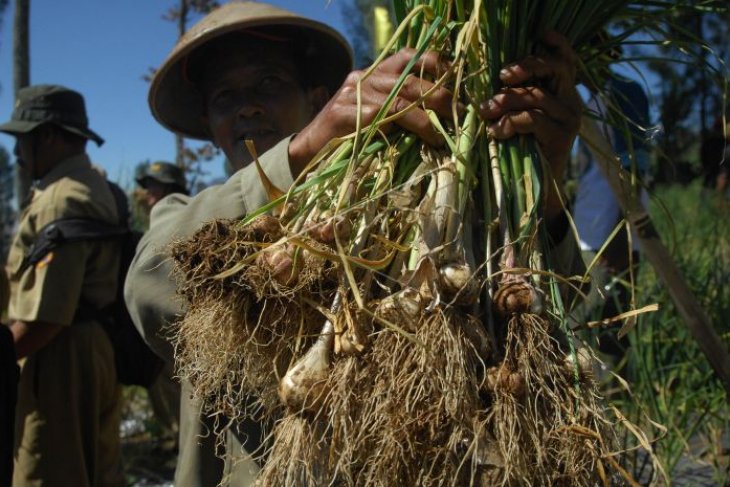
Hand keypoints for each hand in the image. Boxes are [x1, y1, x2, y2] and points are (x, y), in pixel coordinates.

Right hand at [289, 48, 454, 175]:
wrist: (310, 149)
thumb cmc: (349, 135)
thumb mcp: (376, 114)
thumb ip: (400, 107)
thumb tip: (440, 112)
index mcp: (374, 73)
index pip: (408, 56)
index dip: (434, 64)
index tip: (453, 79)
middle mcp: (364, 77)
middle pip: (409, 81)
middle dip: (438, 97)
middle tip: (456, 114)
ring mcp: (352, 94)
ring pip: (398, 101)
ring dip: (423, 120)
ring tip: (438, 137)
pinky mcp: (342, 113)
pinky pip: (377, 117)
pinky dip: (397, 129)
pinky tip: (407, 141)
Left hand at [479, 31, 581, 219]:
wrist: (535, 193)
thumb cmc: (518, 151)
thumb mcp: (516, 117)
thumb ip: (514, 96)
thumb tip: (492, 76)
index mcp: (561, 92)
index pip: (565, 59)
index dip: (556, 43)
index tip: (539, 34)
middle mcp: (571, 102)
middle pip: (555, 68)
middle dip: (526, 66)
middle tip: (502, 76)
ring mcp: (569, 120)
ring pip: (536, 96)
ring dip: (506, 101)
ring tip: (487, 112)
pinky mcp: (562, 138)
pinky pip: (533, 119)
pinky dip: (510, 123)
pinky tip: (496, 132)